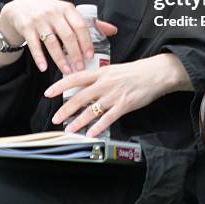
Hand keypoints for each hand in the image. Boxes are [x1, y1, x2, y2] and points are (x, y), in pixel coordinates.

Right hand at [0, 0, 116, 73]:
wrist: (22, 6)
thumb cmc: (51, 12)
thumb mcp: (68, 12)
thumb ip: (89, 22)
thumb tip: (113, 30)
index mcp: (67, 9)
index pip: (81, 26)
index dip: (86, 42)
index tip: (90, 56)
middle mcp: (54, 13)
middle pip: (68, 36)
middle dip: (75, 54)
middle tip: (80, 69)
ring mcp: (39, 20)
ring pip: (51, 42)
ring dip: (60, 59)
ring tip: (67, 72)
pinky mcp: (26, 27)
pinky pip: (33, 45)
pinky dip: (39, 57)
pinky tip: (44, 68)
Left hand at [44, 53, 192, 136]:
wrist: (156, 73)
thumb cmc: (135, 72)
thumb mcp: (114, 70)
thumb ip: (99, 78)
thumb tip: (84, 85)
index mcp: (102, 72)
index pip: (76, 78)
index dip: (61, 85)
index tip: (49, 92)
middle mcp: (105, 83)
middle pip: (80, 96)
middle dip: (65, 108)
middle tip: (55, 118)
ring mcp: (115, 94)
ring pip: (92, 110)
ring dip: (78, 121)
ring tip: (69, 129)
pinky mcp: (125, 105)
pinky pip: (108, 118)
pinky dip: (98, 127)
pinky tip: (91, 133)